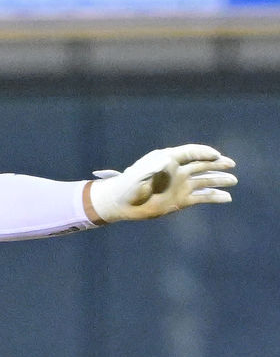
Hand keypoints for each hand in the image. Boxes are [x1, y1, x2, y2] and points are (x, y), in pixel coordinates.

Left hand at [87, 144, 236, 222]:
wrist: (123, 204)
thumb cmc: (128, 187)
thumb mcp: (138, 176)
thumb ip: (151, 168)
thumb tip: (167, 160)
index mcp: (168, 160)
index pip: (191, 152)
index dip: (204, 153)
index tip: (216, 156)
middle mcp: (178, 171)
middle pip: (202, 164)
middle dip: (217, 164)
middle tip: (231, 165)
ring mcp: (180, 185)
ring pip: (204, 180)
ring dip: (219, 180)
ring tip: (233, 181)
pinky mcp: (181, 200)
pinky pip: (201, 197)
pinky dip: (214, 197)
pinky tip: (227, 198)